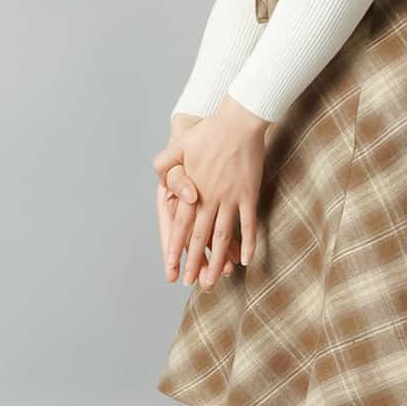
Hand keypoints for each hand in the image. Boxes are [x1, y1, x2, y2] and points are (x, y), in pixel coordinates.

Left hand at [161, 98, 266, 289]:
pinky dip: (248, 243)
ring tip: (215, 281)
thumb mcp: (179, 145)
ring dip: (219, 260)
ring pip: (224, 236)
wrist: (239, 121)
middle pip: (201, 237)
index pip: (181, 226)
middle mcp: (210, 198)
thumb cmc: (208, 132)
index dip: (176, 249)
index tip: (172, 268)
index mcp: (192, 190)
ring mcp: (231, 198)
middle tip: (192, 284)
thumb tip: (157, 176)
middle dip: (196, 262)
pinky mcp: (249, 194)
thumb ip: (166, 163)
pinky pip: (248, 224)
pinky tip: (245, 261)